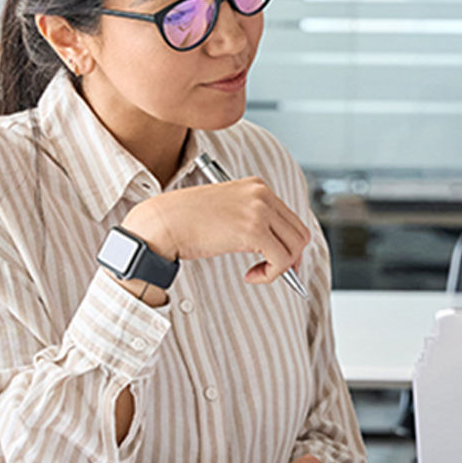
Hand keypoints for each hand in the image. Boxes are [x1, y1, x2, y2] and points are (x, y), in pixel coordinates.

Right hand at [119, 178, 309, 286]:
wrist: (161, 223)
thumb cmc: (185, 220)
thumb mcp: (226, 210)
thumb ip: (251, 219)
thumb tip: (276, 245)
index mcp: (256, 186)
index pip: (290, 217)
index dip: (289, 244)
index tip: (277, 259)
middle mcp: (262, 194)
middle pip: (299, 232)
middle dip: (292, 257)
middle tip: (273, 271)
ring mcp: (259, 210)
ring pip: (295, 247)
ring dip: (280, 268)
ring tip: (257, 273)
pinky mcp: (254, 230)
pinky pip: (281, 260)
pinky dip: (271, 274)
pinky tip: (251, 276)